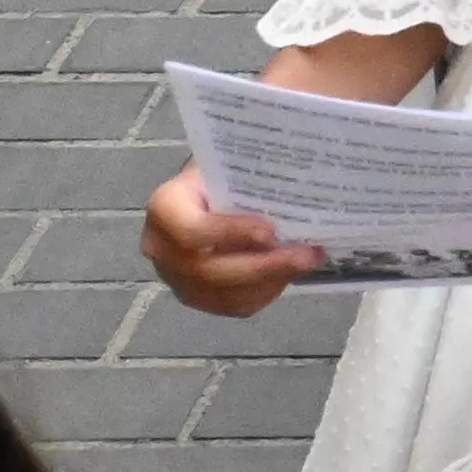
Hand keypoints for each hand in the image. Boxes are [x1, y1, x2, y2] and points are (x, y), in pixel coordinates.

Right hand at [141, 161, 328, 317]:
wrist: (207, 194)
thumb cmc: (223, 175)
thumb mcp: (231, 165)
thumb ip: (252, 178)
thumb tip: (300, 180)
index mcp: (165, 208)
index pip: (189, 230)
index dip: (230, 233)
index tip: (271, 230)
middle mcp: (162, 249)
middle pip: (210, 271)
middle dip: (265, 265)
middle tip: (308, 254)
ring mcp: (177, 278)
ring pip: (225, 295)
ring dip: (273, 281)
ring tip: (309, 261)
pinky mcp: (198, 297)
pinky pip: (235, 306)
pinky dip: (267, 291)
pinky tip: (289, 272)